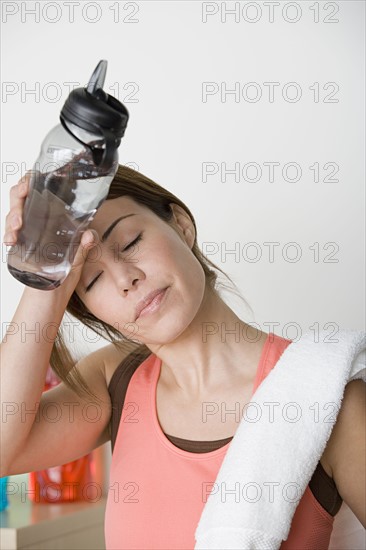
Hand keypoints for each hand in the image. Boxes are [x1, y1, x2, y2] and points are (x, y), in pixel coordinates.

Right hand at [4, 173, 98, 297]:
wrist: (52, 298)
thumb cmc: (66, 274)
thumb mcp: (79, 259)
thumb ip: (83, 247)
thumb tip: (90, 235)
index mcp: (56, 216)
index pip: (43, 188)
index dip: (38, 178)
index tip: (37, 177)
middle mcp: (40, 220)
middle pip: (24, 195)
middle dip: (19, 195)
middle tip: (22, 199)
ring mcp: (28, 231)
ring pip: (14, 211)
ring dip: (12, 215)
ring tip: (16, 228)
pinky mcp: (19, 244)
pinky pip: (10, 232)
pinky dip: (8, 233)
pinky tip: (10, 240)